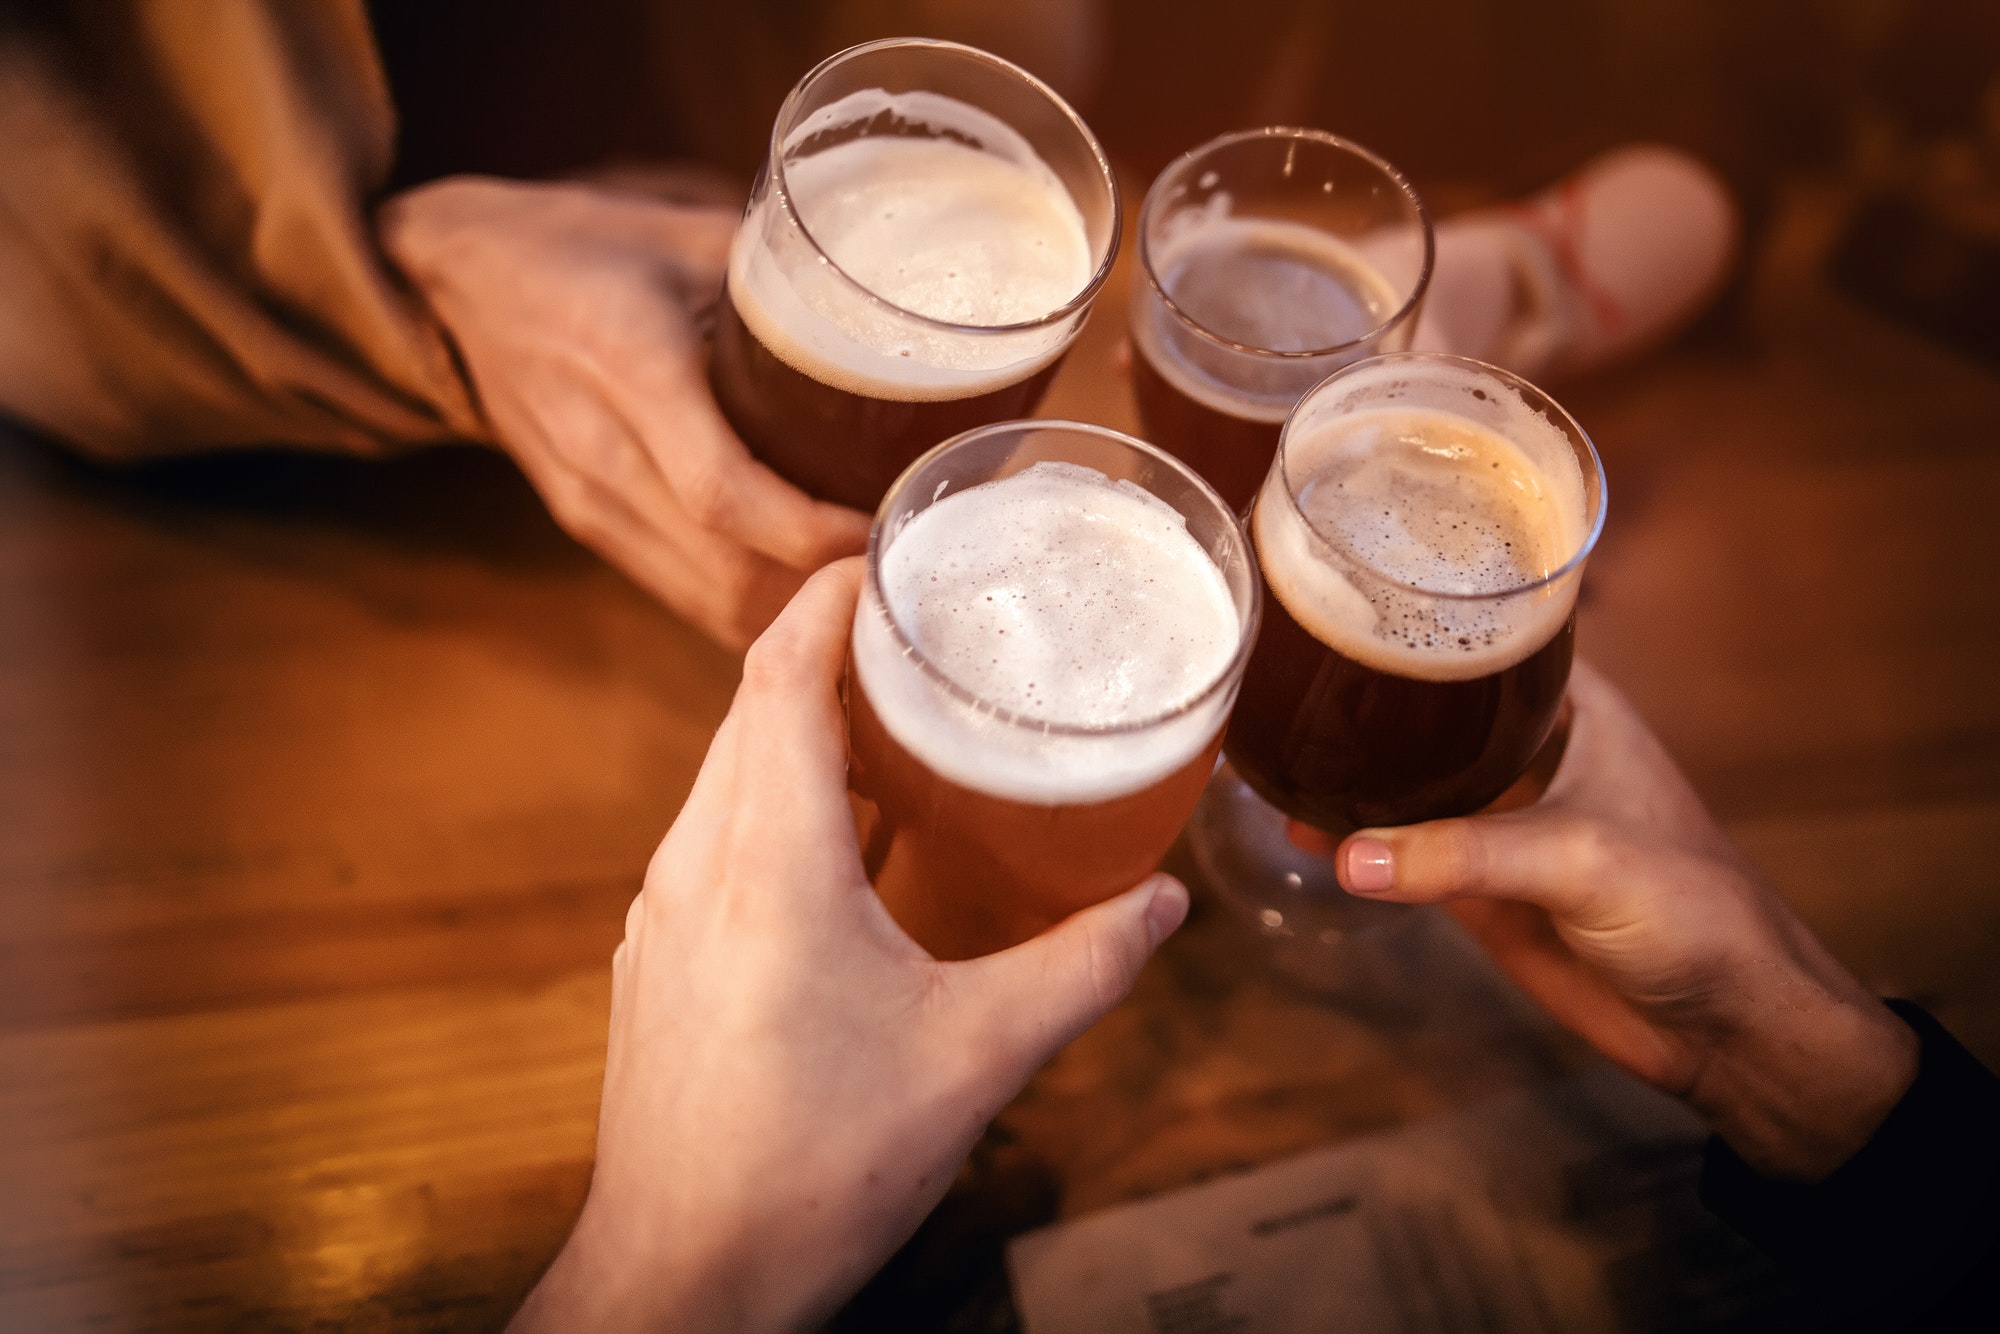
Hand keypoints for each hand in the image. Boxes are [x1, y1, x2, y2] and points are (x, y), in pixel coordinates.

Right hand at [378, 177, 869, 649]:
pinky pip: (682, 594)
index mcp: (632, 373)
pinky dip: (750, 610)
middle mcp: (604, 455)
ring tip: (871, 593)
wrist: (455, 284)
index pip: (725, 493)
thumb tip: (888, 305)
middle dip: (821, 588)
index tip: (884, 527)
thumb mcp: (683, 238)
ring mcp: (590, 502)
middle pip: (726, 568)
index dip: (810, 531)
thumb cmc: (580, 248)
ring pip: (706, 597)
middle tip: (906, 567)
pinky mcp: (590, 526)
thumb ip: (779, 277)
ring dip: (792, 613)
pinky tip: (807, 603)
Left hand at [510, 559, 1189, 1332]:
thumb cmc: (817, 1167)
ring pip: (730, 774)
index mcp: (767, 859)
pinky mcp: (658, 961)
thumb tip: (1165, 906)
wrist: (683, 1279)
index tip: (884, 553)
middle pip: (751, 709)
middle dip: (827, 651)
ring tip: (897, 722)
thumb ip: (1081, 968)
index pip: (779, 674)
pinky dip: (780, 802)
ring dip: (804, 730)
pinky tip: (849, 847)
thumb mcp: (977, 1059)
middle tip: (918, 629)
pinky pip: (717, 838)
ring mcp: (663, 915)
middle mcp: (697, 865)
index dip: (828, 598)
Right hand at [1328, 660, 1916, 1181]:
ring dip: (1352, 770)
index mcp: (1576, 707)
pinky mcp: (1481, 886)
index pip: (1491, 634)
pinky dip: (1357, 842)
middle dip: (1370, 689)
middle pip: (1434, 701)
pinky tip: (1302, 829)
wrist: (1727, 1027)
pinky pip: (1405, 852)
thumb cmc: (1694, 912)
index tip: (1352, 580)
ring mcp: (1503, 819)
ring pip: (1411, 777)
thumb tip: (1349, 855)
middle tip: (1284, 667)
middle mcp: (1533, 749)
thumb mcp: (1578, 860)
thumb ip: (1462, 853)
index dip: (1429, 608)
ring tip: (1273, 749)